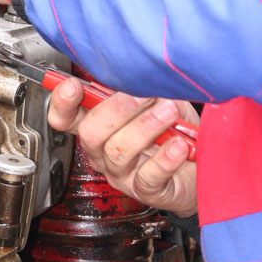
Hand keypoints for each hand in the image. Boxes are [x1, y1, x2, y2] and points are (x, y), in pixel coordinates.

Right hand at [48, 78, 197, 217]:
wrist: (198, 165)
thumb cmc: (173, 131)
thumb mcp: (156, 101)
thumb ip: (140, 87)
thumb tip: (136, 71)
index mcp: (98, 128)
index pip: (65, 118)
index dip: (62, 103)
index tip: (74, 86)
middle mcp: (103, 153)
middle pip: (90, 133)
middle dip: (117, 109)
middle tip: (145, 95)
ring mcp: (121, 174)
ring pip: (118, 151)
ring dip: (146, 127)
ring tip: (169, 112)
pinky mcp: (145, 190)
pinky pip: (148, 176)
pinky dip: (165, 158)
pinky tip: (179, 144)